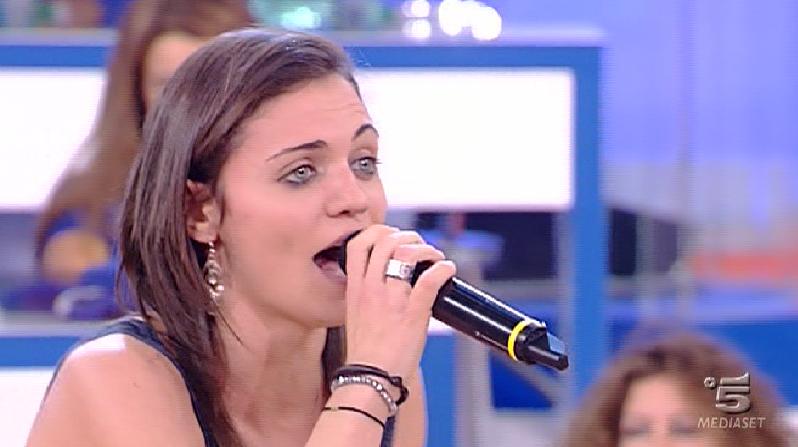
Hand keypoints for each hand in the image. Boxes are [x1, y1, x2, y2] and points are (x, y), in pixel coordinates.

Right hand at [342, 225, 455, 379]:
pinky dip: (443, 269)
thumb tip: (386, 282)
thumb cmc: (367, 354)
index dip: (377, 232)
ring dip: (426, 249)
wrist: (371, 379)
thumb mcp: (355, 316)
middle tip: (419, 245)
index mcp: (355, 289)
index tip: (392, 236)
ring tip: (435, 256)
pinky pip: (429, 279)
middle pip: (384, 241)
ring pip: (406, 254)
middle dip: (406, 236)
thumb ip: (366, 295)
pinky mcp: (413, 312)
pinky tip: (448, 270)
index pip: (357, 244)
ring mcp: (391, 299)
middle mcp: (370, 289)